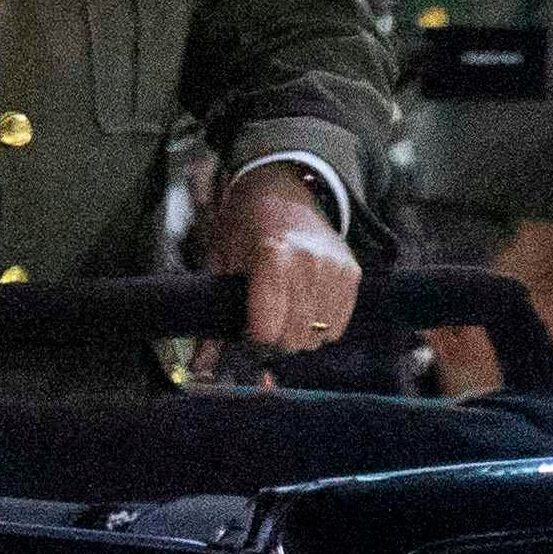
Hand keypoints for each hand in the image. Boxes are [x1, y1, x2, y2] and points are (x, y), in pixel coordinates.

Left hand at [214, 166, 359, 356]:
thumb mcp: (220, 261)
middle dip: (276, 339)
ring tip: (286, 310)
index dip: (253, 336)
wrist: (282, 188)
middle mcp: (309, 262)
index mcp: (273, 257)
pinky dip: (321, 325)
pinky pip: (338, 325)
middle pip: (294, 337)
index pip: (268, 330)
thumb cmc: (245, 224)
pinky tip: (306, 305)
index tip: (247, 326)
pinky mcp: (352, 272)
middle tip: (265, 320)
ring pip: (319, 335)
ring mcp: (335, 268)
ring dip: (300, 333)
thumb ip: (213, 315)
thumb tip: (200, 366)